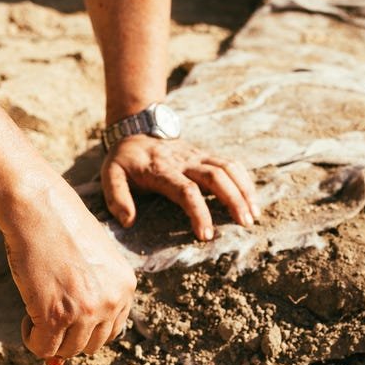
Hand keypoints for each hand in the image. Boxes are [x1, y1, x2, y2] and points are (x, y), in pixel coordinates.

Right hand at [3, 182, 136, 359]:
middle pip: (92, 345)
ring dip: (50, 339)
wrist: (38, 209)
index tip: (70, 316)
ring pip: (68, 350)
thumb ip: (89, 296)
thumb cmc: (60, 228)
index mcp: (125, 286)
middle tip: (51, 313)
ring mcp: (86, 311)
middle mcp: (112, 300)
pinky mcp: (56, 315)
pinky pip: (44, 348)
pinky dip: (33, 340)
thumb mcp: (90, 261)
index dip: (87, 327)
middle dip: (70, 336)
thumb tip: (64, 348)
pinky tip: (27, 317)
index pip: (112, 329)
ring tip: (37, 312)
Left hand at [101, 135, 258, 240]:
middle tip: (244, 224)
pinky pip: (231, 164)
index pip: (186, 190)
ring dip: (244, 190)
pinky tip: (252, 200)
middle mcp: (185, 161)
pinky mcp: (206, 155)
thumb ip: (117, 197)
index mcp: (162, 170)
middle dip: (233, 200)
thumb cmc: (125, 160)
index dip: (199, 212)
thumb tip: (128, 221)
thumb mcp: (110, 175)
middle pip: (216, 176)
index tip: (206, 235)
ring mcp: (198, 156)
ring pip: (228, 168)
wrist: (137, 129)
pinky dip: (244, 180)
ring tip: (253, 215)